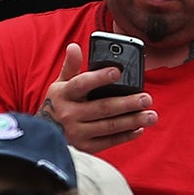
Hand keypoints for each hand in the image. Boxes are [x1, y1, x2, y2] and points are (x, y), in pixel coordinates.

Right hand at [40, 42, 156, 152]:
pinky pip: (108, 141)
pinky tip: (139, 128)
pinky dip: (125, 136)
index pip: (82, 83)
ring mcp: (76, 133)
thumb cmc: (57, 104)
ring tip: (150, 115)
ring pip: (109, 126)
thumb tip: (75, 46)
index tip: (118, 71)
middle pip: (102, 107)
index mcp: (63, 94)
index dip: (100, 77)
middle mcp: (69, 114)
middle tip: (147, 98)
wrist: (43, 136)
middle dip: (127, 103)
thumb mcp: (59, 84)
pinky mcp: (84, 148)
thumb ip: (71, 66)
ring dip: (132, 120)